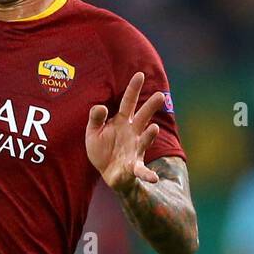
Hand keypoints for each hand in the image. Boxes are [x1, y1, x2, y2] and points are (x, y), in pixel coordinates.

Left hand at [85, 71, 164, 190]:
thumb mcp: (92, 132)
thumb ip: (95, 118)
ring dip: (150, 135)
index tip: (139, 74)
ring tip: (153, 129)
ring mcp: (136, 148)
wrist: (107, 172)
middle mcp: (133, 132)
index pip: (128, 102)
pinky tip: (154, 178)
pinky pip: (142, 170)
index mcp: (122, 121)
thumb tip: (100, 107)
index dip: (133, 89)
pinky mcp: (135, 166)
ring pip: (145, 139)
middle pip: (143, 116)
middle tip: (160, 95)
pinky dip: (148, 174)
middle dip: (151, 107)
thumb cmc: (102, 149)